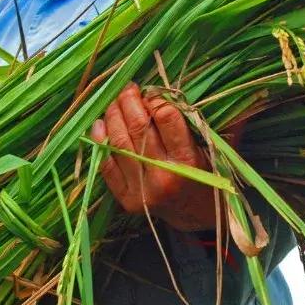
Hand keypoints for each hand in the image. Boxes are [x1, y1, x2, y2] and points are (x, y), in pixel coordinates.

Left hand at [90, 82, 219, 232]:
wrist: (197, 215)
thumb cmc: (204, 173)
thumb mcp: (205, 147)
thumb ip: (183, 123)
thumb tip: (152, 94)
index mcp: (187, 160)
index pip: (166, 117)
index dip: (155, 98)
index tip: (151, 93)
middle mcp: (163, 175)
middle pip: (138, 127)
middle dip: (129, 101)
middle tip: (128, 89)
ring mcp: (142, 189)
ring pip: (119, 142)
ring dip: (112, 116)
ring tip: (114, 103)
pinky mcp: (127, 200)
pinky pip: (107, 166)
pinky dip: (100, 141)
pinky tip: (100, 125)